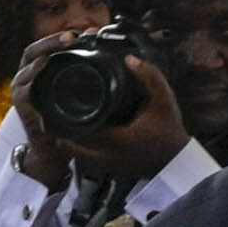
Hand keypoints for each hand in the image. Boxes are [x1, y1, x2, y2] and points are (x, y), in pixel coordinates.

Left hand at [24, 45, 186, 189]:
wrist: (176, 160)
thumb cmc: (169, 130)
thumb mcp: (164, 100)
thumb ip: (149, 77)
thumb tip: (130, 58)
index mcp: (117, 139)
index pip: (77, 130)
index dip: (60, 116)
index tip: (53, 98)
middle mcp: (107, 156)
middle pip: (66, 143)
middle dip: (57, 125)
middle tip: (51, 105)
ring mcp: (105, 165)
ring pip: (72, 151)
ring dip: (64, 135)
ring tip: (60, 114)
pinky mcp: (106, 168)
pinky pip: (80, 156)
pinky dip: (75, 143)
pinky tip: (77, 126)